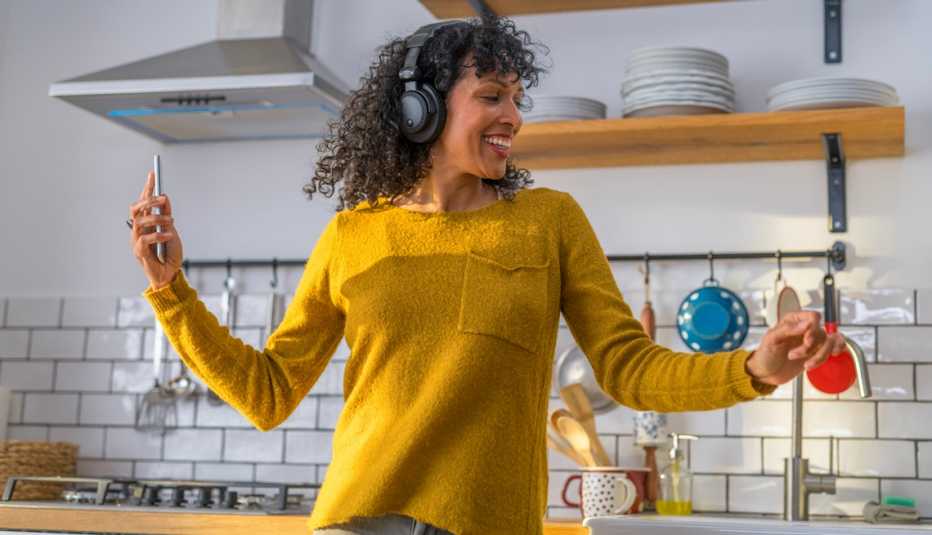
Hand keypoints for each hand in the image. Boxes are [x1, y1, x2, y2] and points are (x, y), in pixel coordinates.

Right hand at [129, 170, 183, 289]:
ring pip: (139, 221)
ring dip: (156, 218)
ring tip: (170, 222)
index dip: (147, 188)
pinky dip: (158, 235)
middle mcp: (138, 229)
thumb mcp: (172, 230)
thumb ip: (167, 215)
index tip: (152, 174)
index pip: (143, 202)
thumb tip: (164, 197)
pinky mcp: (139, 252)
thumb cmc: (170, 254)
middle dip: (148, 200)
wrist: (171, 274)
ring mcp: (137, 240)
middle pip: (136, 208)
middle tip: (163, 199)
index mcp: (146, 223)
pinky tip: (168, 235)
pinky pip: (145, 239)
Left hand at [744, 311, 846, 385]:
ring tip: (806, 365)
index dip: (813, 329)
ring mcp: (812, 341)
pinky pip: (834, 348)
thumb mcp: (771, 340)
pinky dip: (835, 352)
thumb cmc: (765, 354)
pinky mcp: (817, 352)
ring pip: (830, 342)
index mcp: (793, 321)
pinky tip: (832, 356)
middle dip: (810, 347)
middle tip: (794, 355)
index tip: (807, 341)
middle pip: (821, 332)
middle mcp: (804, 329)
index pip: (813, 317)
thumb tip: (807, 323)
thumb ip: (787, 329)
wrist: (766, 373)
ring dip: (820, 356)